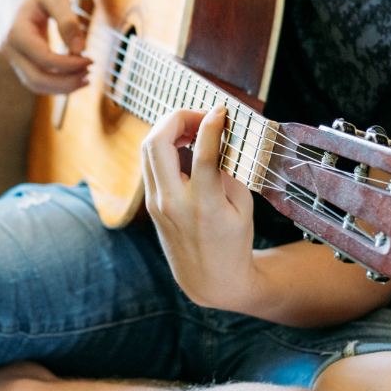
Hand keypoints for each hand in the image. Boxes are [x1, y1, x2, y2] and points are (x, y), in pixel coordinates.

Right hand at [0, 0, 90, 94]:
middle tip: (90, 76)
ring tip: (85, 78)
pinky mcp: (16, 57)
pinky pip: (35, 76)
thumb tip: (81, 49)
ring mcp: (9, 54)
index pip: (45, 60)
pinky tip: (74, 74)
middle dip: (65, 83)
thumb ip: (68, 22)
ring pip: (34, 84)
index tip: (91, 59)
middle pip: (36, 80)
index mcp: (14, 32)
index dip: (71, 65)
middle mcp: (7, 47)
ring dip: (60, 87)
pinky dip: (54, 80)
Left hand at [141, 105, 256, 310]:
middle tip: (202, 116)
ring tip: (194, 127)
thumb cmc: (233, 243)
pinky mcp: (151, 204)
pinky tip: (184, 144)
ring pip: (148, 149)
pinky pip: (150, 163)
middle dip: (178, 118)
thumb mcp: (242, 206)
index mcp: (204, 206)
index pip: (201, 154)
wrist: (209, 280)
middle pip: (157, 142)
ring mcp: (157, 203)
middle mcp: (173, 203)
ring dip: (168, 129)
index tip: (221, 110)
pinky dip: (164, 145)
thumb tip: (215, 135)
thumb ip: (226, 169)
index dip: (210, 124)